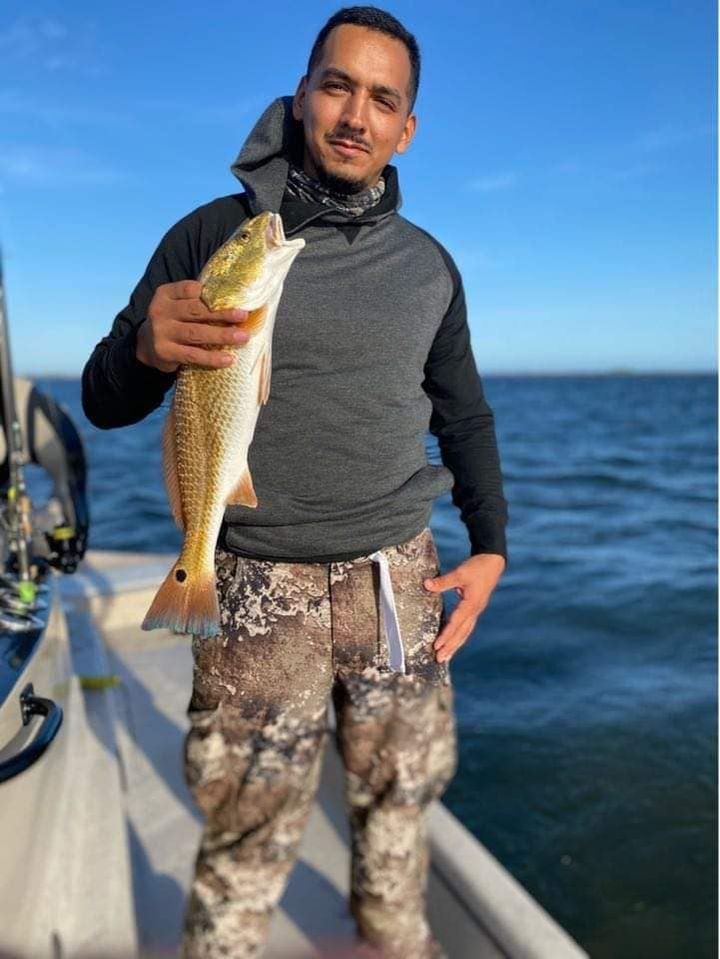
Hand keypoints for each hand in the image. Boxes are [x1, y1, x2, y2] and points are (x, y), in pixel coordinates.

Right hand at [136, 280, 250, 372]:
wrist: (146, 346)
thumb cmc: (173, 322)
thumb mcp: (177, 305)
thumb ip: (196, 301)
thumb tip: (235, 300)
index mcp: (165, 294)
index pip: (189, 289)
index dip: (210, 293)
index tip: (232, 297)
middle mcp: (160, 311)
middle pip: (196, 311)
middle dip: (222, 313)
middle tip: (243, 316)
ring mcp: (161, 332)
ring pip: (196, 333)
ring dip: (222, 335)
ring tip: (242, 337)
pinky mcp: (165, 352)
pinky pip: (192, 355)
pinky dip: (212, 358)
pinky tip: (228, 359)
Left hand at [423, 553, 505, 663]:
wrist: (493, 562)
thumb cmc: (477, 567)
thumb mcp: (460, 572)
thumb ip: (443, 581)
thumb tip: (426, 585)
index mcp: (471, 604)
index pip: (456, 623)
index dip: (446, 635)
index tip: (436, 646)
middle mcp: (475, 611)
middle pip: (462, 633)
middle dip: (451, 647)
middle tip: (439, 659)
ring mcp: (476, 611)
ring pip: (465, 632)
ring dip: (455, 645)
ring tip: (446, 657)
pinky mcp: (475, 608)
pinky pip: (466, 626)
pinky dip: (459, 636)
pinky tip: (453, 641)